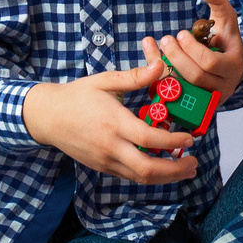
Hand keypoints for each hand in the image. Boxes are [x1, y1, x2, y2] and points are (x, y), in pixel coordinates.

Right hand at [22, 64, 197, 185]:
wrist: (47, 117)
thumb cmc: (77, 96)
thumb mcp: (105, 81)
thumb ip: (135, 77)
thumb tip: (160, 66)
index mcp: (113, 123)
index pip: (149, 139)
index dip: (174, 142)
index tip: (191, 138)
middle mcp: (110, 147)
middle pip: (147, 169)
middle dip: (175, 170)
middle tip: (195, 162)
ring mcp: (105, 161)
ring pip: (139, 177)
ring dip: (166, 177)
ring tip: (186, 169)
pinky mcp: (101, 167)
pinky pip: (130, 176)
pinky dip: (150, 175)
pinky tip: (164, 169)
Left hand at [151, 0, 242, 98]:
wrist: (230, 66)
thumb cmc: (226, 38)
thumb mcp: (225, 18)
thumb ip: (217, 0)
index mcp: (233, 66)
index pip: (209, 63)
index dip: (191, 49)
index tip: (180, 33)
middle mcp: (224, 86)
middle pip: (196, 77)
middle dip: (177, 57)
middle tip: (166, 39)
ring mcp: (210, 98)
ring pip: (185, 89)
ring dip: (168, 69)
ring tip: (159, 48)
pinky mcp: (197, 105)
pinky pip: (176, 96)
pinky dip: (162, 81)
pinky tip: (154, 62)